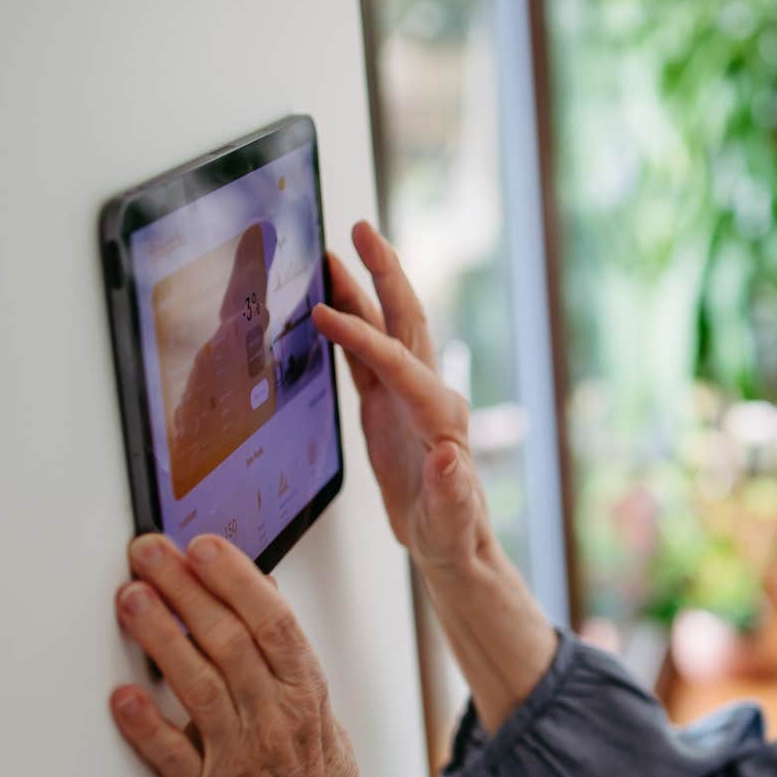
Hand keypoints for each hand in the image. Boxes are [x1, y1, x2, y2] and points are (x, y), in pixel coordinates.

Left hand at [108, 533, 380, 776]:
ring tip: (132, 598)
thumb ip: (283, 645)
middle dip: (186, 590)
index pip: (273, 622)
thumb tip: (260, 583)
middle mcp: (275, 718)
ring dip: (162, 638)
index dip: (237, 579)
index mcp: (304, 689)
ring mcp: (239, 755)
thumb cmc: (314, 764)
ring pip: (199, 687)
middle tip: (149, 553)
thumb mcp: (315, 696)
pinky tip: (122, 695)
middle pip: (229, 643)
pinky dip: (146, 724)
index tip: (203, 545)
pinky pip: (172, 754)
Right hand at [313, 221, 489, 573]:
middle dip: (384, 274)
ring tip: (332, 254)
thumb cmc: (453, 534)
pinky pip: (366, 358)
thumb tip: (449, 456)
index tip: (323, 314)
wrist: (453, 546)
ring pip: (384, 331)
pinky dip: (348, 329)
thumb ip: (451, 490)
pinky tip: (326, 308)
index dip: (362, 336)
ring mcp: (408, 397)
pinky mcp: (390, 408)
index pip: (399, 362)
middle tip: (360, 230)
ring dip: (362, 291)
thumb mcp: (451, 520)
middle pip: (405, 321)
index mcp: (441, 416)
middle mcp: (429, 395)